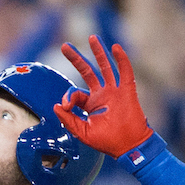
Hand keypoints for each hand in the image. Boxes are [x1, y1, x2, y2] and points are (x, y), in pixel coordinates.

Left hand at [54, 36, 153, 158]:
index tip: (67, 106)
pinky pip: (125, 72)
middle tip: (64, 46)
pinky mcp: (127, 91)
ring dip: (99, 52)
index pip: (75, 92)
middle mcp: (102, 94)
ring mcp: (115, 91)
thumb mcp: (82, 133)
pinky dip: (121, 59)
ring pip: (105, 67)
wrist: (129, 147)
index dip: (68, 97)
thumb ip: (68, 120)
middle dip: (76, 59)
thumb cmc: (107, 142)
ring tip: (92, 37)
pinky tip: (116, 48)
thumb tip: (56, 106)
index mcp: (91, 104)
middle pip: (88, 71)